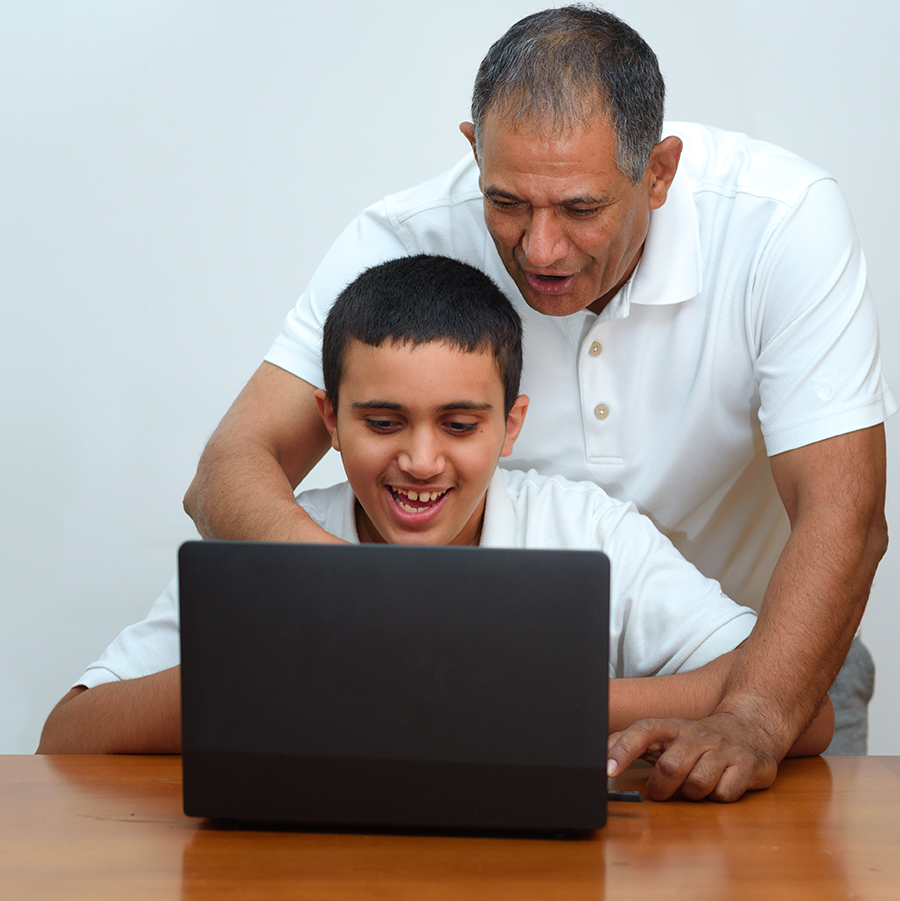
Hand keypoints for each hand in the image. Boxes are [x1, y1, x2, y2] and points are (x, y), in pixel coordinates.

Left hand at [606, 712, 778, 801]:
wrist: (749, 728)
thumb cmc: (696, 740)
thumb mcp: (664, 735)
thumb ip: (631, 742)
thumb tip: (602, 750)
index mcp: (671, 726)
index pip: (643, 731)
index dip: (623, 749)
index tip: (609, 770)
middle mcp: (696, 734)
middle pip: (670, 767)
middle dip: (662, 788)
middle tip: (662, 791)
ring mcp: (723, 748)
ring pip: (697, 784)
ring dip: (692, 794)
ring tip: (696, 784)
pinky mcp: (746, 764)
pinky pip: (725, 793)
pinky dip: (719, 797)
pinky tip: (721, 784)